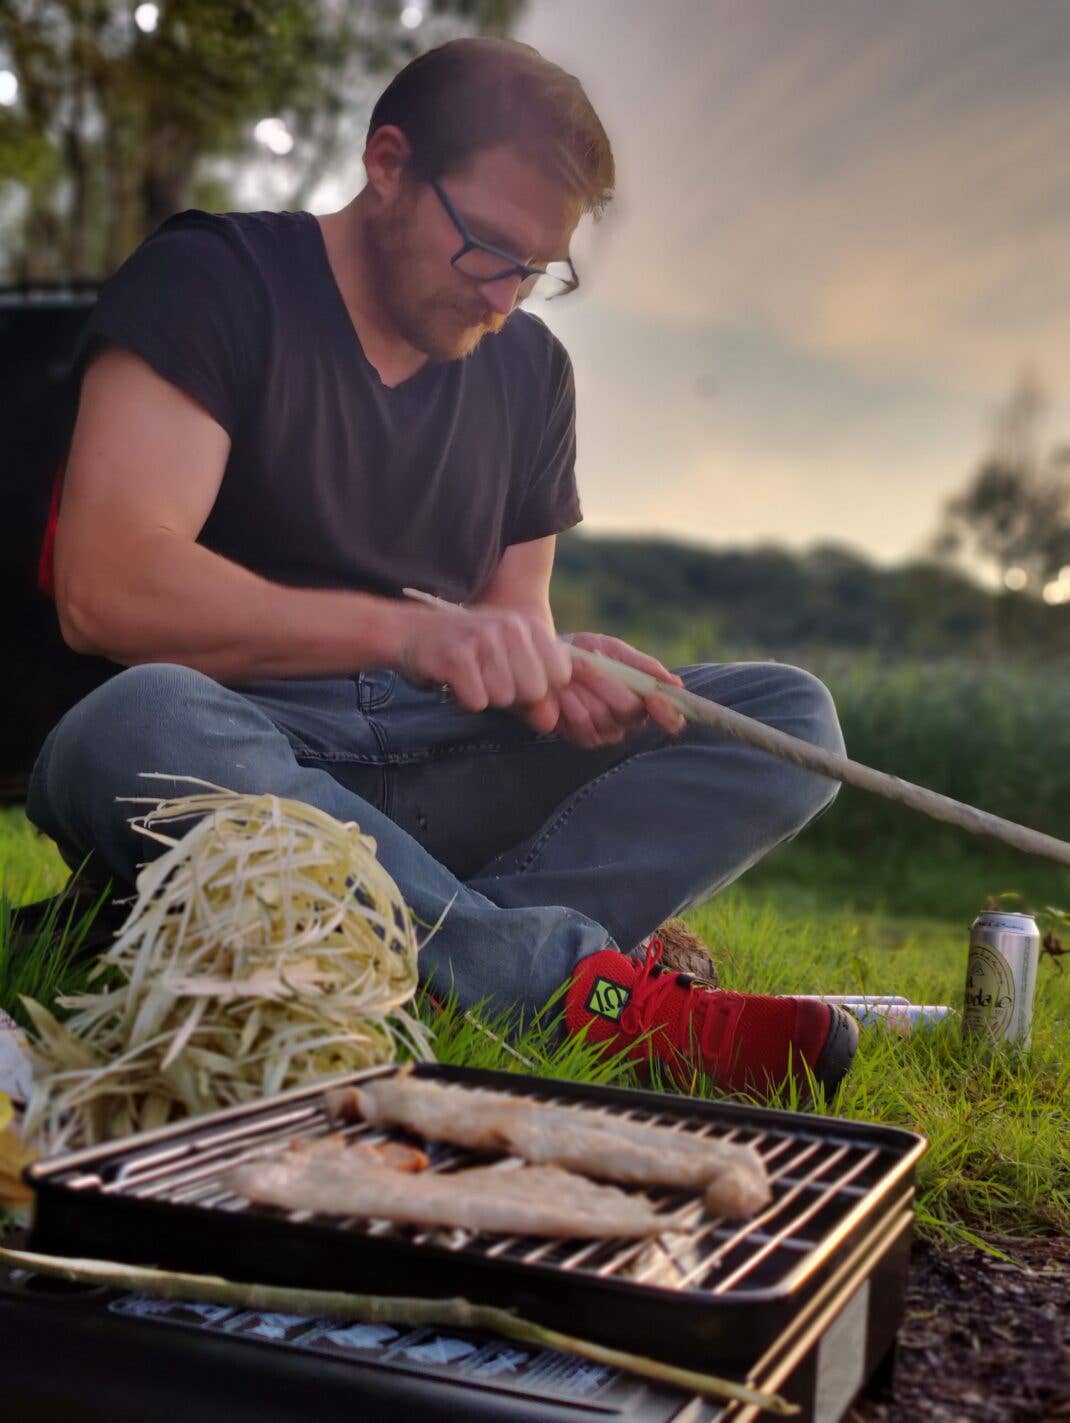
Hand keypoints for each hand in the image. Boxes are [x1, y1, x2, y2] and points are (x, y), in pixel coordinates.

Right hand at [397, 604, 572, 717]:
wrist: (408, 632)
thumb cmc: (465, 650)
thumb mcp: (506, 663)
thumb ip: (534, 695)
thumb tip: (551, 723)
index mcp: (530, 623)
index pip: (560, 674)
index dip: (539, 687)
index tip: (516, 676)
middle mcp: (511, 626)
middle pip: (535, 690)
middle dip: (512, 695)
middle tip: (486, 676)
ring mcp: (484, 639)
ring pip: (505, 697)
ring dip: (484, 696)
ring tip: (469, 675)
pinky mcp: (457, 658)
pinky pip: (477, 701)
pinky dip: (464, 699)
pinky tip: (454, 679)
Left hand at [518, 632, 686, 748]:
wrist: (545, 656)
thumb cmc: (586, 652)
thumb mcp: (614, 650)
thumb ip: (643, 666)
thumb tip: (675, 684)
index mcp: (644, 702)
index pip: (670, 720)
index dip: (667, 712)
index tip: (654, 697)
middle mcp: (627, 723)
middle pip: (631, 713)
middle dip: (609, 683)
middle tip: (593, 660)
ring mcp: (604, 733)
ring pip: (604, 717)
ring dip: (587, 687)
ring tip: (574, 667)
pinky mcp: (580, 738)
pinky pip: (581, 723)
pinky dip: (570, 701)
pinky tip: (563, 688)